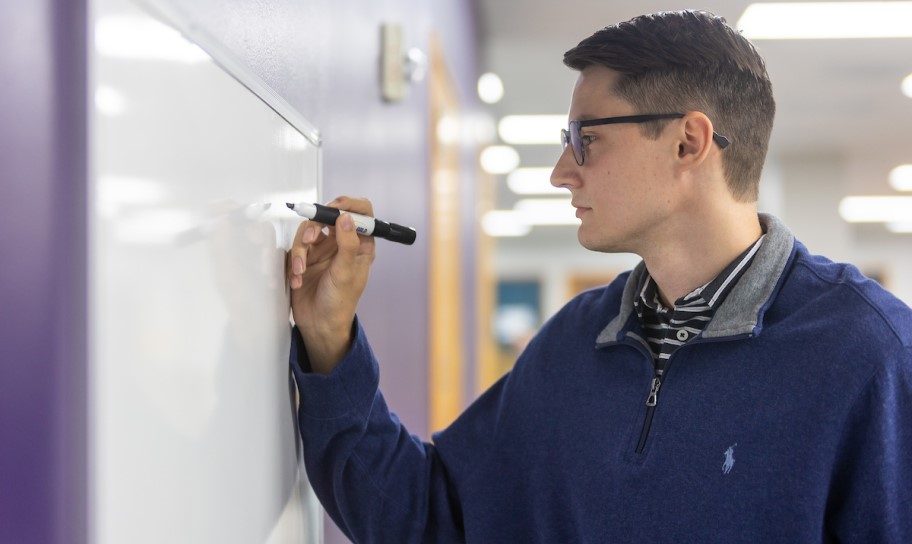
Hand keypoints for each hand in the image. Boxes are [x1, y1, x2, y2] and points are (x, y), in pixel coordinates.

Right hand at [287, 196, 375, 373]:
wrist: (319, 324)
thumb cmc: (340, 302)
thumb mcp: (346, 272)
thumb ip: (347, 244)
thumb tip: (346, 218)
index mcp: (360, 244)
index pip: (362, 212)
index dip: (349, 205)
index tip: (335, 209)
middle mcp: (342, 243)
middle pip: (327, 217)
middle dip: (314, 226)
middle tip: (309, 240)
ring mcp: (323, 250)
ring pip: (307, 231)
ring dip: (300, 250)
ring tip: (301, 270)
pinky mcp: (305, 258)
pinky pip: (295, 248)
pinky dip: (294, 262)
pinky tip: (298, 280)